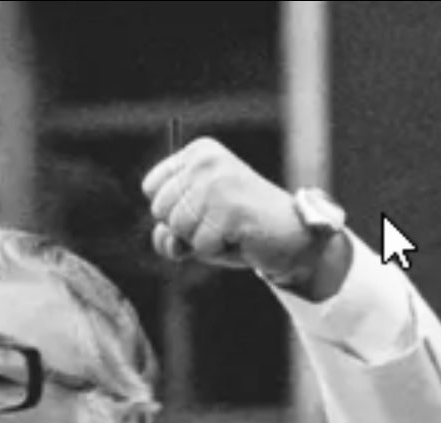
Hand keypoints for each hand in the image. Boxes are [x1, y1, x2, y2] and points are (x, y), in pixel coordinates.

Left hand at [141, 137, 347, 296]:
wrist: (289, 236)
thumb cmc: (237, 230)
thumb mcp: (193, 229)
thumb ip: (168, 234)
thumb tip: (170, 240)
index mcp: (197, 153)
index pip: (150, 188)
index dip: (170, 211)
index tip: (204, 206)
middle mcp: (206, 161)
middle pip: (159, 210)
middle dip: (185, 228)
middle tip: (219, 221)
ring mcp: (218, 183)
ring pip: (178, 229)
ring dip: (202, 240)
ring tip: (230, 229)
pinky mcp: (230, 208)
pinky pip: (201, 245)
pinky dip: (218, 250)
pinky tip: (241, 236)